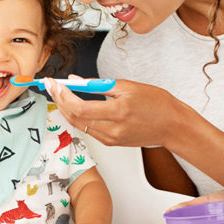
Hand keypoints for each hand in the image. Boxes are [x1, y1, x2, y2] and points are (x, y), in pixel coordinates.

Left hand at [44, 77, 179, 146]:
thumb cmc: (157, 104)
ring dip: (65, 109)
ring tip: (59, 93)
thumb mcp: (128, 86)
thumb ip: (99, 84)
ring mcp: (111, 139)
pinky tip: (74, 105)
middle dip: (59, 101)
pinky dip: (78, 116)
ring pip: (78, 124)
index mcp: (118, 112)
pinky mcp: (111, 142)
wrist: (172, 126)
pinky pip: (88, 129)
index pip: (79, 107)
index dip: (62, 95)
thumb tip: (76, 80)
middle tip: (51, 86)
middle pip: (74, 118)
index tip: (54, 84)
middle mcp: (113, 129)